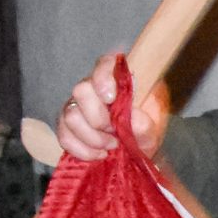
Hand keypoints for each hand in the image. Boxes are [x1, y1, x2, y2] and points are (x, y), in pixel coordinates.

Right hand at [55, 51, 170, 163]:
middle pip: (81, 90)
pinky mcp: (66, 126)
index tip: (111, 98)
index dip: (103, 77)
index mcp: (117, 80)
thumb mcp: (153, 130)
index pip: (105, 63)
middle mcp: (93, 88)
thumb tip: (133, 119)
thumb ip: (146, 125)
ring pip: (70, 115)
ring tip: (111, 146)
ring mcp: (77, 106)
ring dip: (91, 137)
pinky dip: (81, 149)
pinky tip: (98, 154)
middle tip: (116, 134)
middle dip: (98, 118)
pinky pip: (64, 135)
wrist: (136, 151)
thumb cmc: (144, 132)